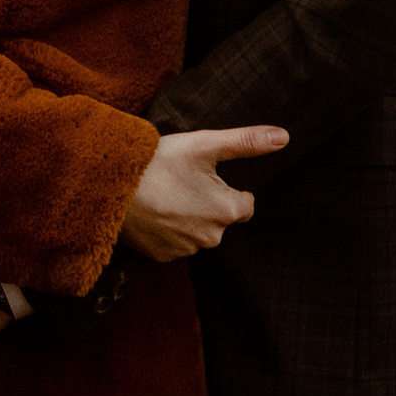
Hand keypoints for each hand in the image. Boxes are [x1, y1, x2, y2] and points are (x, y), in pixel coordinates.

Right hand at [121, 124, 288, 262]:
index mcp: (227, 210)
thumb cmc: (159, 162)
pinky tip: (155, 210)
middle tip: (184, 181)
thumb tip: (284, 138)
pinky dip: (169, 229)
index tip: (208, 175)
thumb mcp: (205, 145)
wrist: (110, 187)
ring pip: (199, 231)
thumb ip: (246, 142)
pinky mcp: (163, 257)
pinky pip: (176, 242)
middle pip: (222, 218)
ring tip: (166, 194)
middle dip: (209, 203)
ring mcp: (185, 250)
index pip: (246, 203)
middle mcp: (211, 237)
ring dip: (189, 216)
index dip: (230, 187)